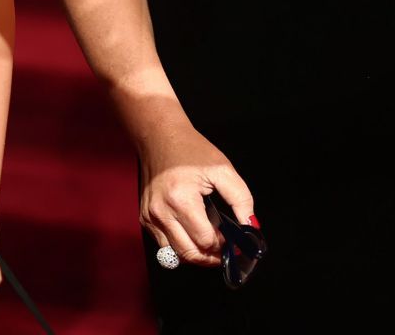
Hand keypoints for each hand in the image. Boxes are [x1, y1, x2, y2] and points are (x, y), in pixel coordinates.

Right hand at [138, 124, 255, 267]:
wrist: (160, 137)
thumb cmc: (191, 150)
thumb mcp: (223, 169)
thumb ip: (241, 198)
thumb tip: (250, 226)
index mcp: (181, 199)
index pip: (205, 241)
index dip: (223, 245)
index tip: (233, 241)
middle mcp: (161, 212)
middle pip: (189, 253)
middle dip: (210, 257)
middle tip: (224, 250)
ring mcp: (149, 217)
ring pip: (175, 254)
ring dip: (195, 253)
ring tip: (209, 242)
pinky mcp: (144, 218)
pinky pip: (163, 244)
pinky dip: (180, 244)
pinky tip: (191, 232)